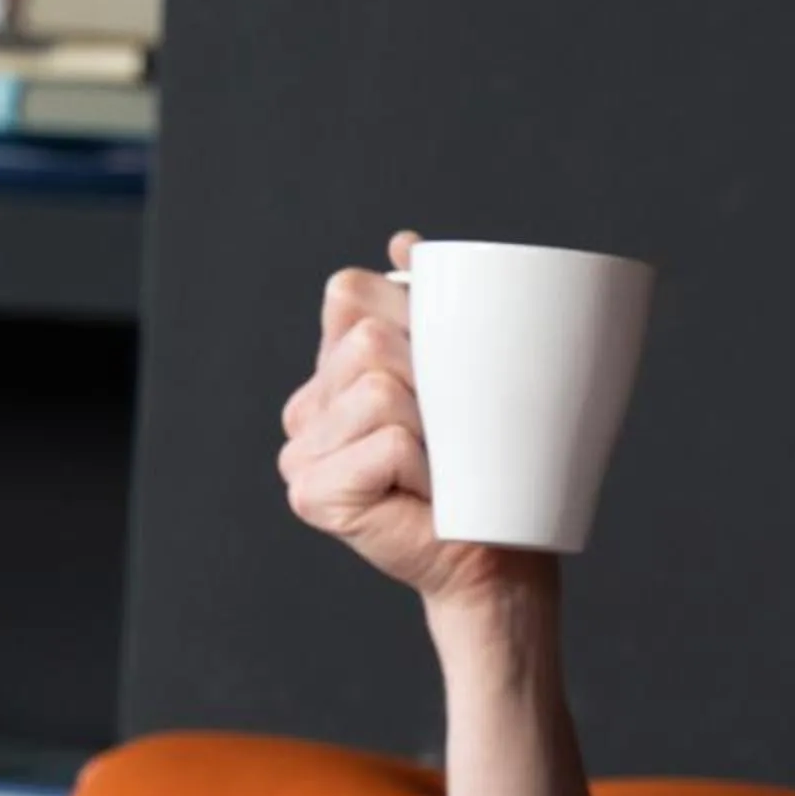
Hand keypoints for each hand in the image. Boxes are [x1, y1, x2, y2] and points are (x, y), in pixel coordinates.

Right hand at [278, 229, 553, 620]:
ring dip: (434, 429)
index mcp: (329, 371)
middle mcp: (304, 409)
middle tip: (450, 435)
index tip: (448, 370)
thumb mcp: (459, 371)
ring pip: (380, 387)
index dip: (412, 314)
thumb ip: (424, 305)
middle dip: (432, 380)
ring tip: (439, 467)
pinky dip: (425, 468)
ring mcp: (300, 453)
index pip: (350, 293)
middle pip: (368, 338)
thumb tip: (405, 240)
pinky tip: (425, 497)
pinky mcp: (313, 493)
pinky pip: (388, 441)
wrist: (494, 555)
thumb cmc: (484, 467)